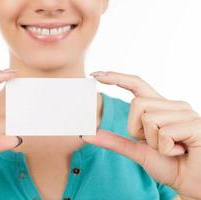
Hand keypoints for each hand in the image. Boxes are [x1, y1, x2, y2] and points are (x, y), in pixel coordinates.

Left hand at [81, 71, 200, 199]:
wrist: (194, 184)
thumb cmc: (171, 166)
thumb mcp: (138, 152)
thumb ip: (115, 141)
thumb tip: (87, 134)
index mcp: (160, 108)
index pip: (137, 85)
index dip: (117, 78)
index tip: (95, 74)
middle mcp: (173, 106)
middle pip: (138, 103)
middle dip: (138, 130)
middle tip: (157, 145)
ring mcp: (186, 113)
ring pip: (149, 118)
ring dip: (154, 142)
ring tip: (172, 149)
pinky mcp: (194, 123)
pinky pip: (163, 132)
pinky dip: (166, 148)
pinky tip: (181, 151)